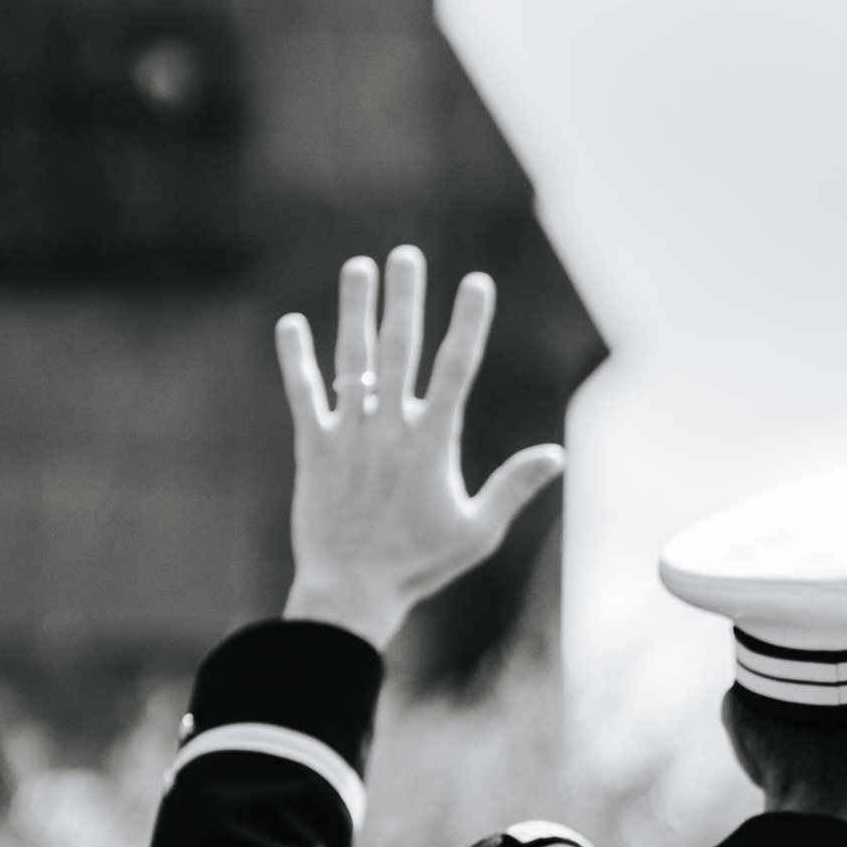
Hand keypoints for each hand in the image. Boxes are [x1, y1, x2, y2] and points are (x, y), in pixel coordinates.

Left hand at [277, 247, 566, 653]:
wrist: (350, 592)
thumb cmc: (418, 565)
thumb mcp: (477, 532)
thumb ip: (513, 487)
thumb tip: (556, 456)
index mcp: (432, 445)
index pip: (455, 371)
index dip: (468, 323)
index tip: (477, 283)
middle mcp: (389, 429)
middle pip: (400, 349)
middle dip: (405, 298)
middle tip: (406, 254)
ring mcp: (348, 435)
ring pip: (351, 360)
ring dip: (355, 310)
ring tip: (357, 267)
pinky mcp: (312, 448)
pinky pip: (302, 394)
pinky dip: (296, 359)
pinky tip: (291, 324)